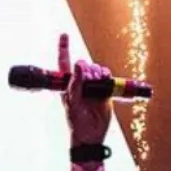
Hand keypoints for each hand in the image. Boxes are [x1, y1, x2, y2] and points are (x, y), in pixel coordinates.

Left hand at [58, 33, 111, 147]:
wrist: (91, 135)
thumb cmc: (76, 121)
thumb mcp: (73, 102)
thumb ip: (75, 83)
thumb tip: (79, 65)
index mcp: (68, 84)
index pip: (64, 62)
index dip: (63, 47)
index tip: (64, 35)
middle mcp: (80, 82)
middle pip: (85, 64)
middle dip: (87, 70)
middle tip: (88, 83)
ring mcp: (93, 86)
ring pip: (96, 69)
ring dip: (97, 73)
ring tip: (97, 84)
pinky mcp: (104, 90)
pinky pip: (106, 76)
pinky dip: (107, 76)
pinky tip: (105, 81)